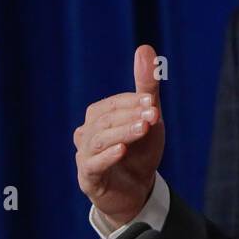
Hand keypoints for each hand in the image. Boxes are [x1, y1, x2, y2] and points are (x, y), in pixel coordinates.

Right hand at [74, 45, 164, 228]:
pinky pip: (93, 165)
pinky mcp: (88, 179)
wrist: (138, 191)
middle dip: (130, 116)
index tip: (151, 101)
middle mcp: (87, 133)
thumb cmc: (140, 151)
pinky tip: (122, 150)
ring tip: (143, 128)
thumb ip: (146, 86)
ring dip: (123, 132)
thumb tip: (145, 47)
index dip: (132, 101)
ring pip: (99, 140)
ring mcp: (85, 156)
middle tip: (153, 114)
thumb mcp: (148, 118)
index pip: (113, 104)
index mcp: (98, 116)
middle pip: (106, 120)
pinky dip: (107, 156)